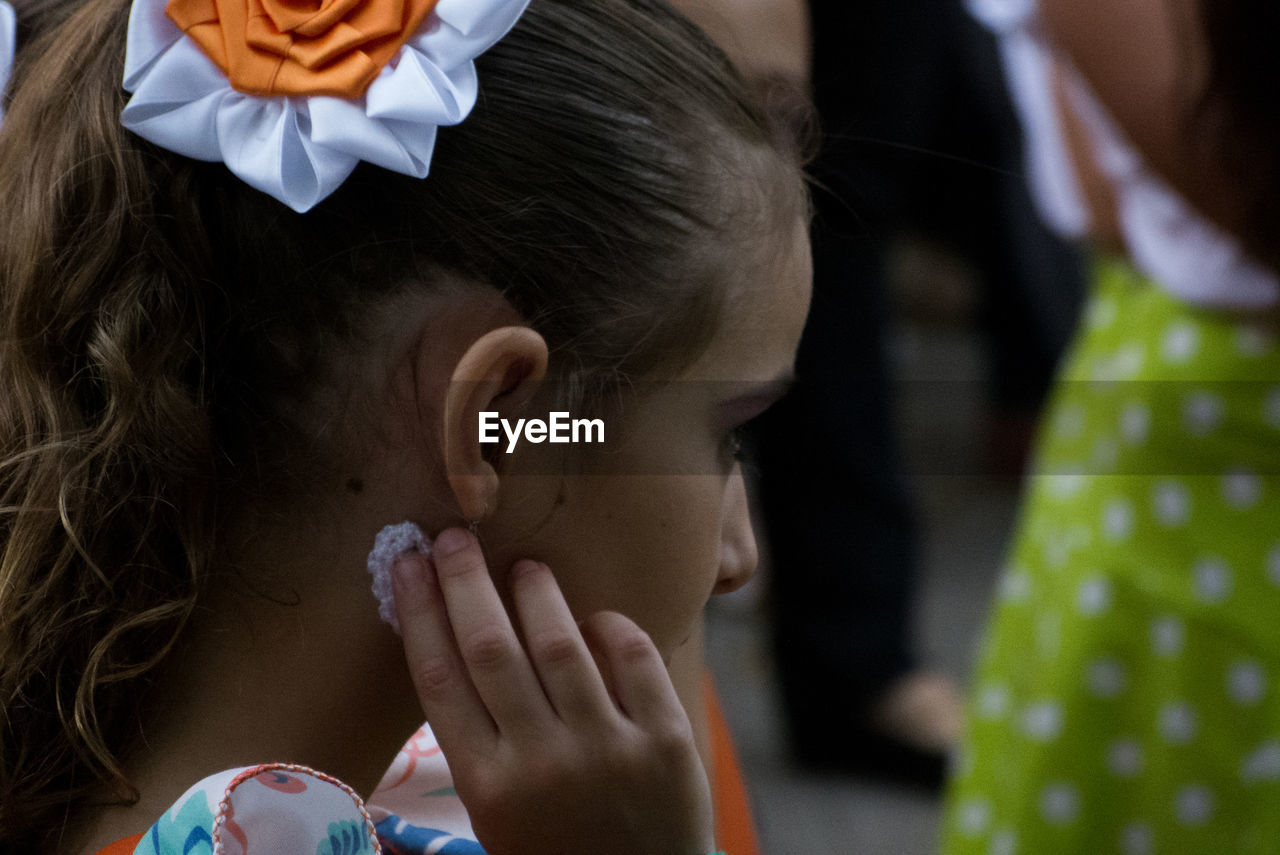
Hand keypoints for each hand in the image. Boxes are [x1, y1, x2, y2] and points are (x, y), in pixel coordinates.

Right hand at [392, 527, 715, 854]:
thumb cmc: (556, 854)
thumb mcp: (496, 819)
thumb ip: (480, 745)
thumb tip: (456, 645)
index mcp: (487, 786)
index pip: (439, 679)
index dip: (420, 612)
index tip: (406, 565)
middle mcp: (541, 763)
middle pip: (491, 648)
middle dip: (464, 583)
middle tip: (454, 538)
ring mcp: (608, 750)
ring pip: (560, 644)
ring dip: (535, 593)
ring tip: (524, 567)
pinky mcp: (666, 742)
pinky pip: (635, 660)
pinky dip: (610, 627)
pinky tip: (593, 618)